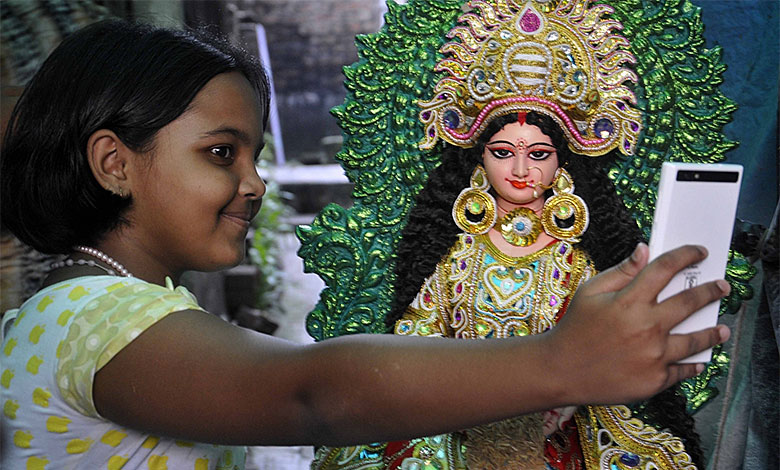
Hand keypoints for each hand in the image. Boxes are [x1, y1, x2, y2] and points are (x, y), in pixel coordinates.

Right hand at [548, 243, 730, 404]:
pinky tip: (699, 360)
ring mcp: (654, 356)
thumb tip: (644, 250)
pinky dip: (693, 365)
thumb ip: (621, 272)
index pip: (665, 269)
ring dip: (713, 333)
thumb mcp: (589, 292)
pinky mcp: (655, 380)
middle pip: (690, 302)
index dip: (686, 256)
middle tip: (721, 287)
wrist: (561, 371)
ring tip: (722, 329)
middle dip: (710, 291)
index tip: (699, 252)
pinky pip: (683, 371)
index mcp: (629, 301)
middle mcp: (647, 327)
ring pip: (695, 340)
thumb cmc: (574, 329)